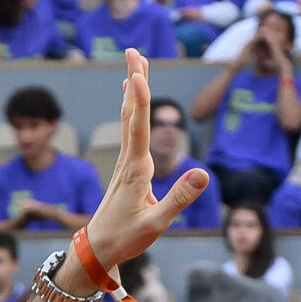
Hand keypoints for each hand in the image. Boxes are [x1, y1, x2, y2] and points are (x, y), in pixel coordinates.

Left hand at [81, 50, 212, 270]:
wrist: (97, 249)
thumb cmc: (125, 239)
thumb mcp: (156, 224)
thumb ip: (179, 199)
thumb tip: (202, 174)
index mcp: (137, 170)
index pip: (138, 128)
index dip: (140, 101)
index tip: (137, 74)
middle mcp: (130, 160)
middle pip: (131, 113)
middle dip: (134, 82)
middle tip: (134, 53)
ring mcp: (127, 162)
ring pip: (129, 118)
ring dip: (133, 90)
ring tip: (135, 64)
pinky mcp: (127, 168)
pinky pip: (129, 129)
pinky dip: (131, 108)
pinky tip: (129, 97)